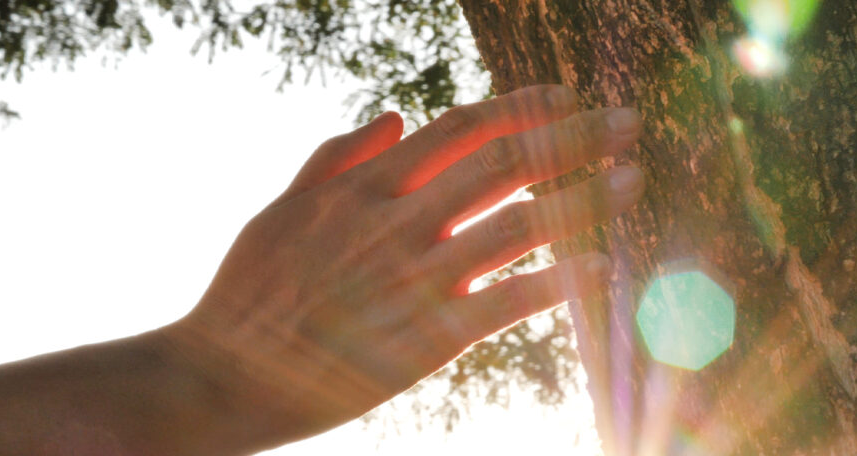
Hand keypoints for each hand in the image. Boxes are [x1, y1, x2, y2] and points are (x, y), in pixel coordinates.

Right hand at [159, 85, 642, 448]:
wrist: (222, 378)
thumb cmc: (250, 294)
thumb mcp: (281, 209)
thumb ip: (336, 157)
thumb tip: (395, 113)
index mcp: (364, 186)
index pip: (460, 130)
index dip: (520, 108)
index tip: (566, 96)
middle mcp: (398, 223)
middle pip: (506, 164)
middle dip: (574, 139)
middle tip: (627, 122)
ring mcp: (417, 280)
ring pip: (522, 225)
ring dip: (586, 199)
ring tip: (634, 179)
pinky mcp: (429, 339)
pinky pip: (511, 301)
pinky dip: (562, 280)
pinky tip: (604, 266)